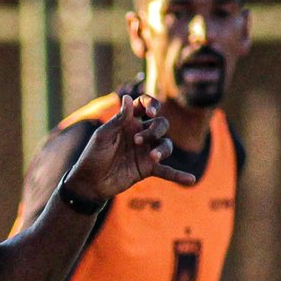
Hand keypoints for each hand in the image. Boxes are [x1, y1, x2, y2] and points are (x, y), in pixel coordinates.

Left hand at [65, 94, 194, 202]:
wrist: (89, 183)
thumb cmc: (92, 156)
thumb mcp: (102, 137)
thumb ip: (117, 119)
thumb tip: (127, 97)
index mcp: (128, 122)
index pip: (145, 105)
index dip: (152, 104)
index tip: (151, 112)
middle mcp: (140, 134)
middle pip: (161, 124)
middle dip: (154, 130)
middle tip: (137, 141)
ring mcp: (146, 151)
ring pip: (166, 145)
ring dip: (163, 149)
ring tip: (153, 157)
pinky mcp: (147, 169)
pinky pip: (167, 171)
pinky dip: (178, 175)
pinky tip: (191, 180)